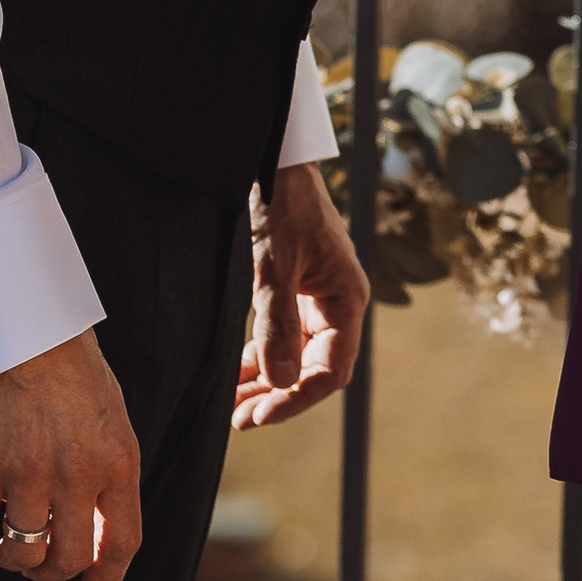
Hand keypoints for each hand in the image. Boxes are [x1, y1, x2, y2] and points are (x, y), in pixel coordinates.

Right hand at [0, 329, 141, 580]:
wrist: (14, 321)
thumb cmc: (66, 366)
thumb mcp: (108, 417)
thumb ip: (108, 472)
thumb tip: (96, 533)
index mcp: (117, 459)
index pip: (122, 543)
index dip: (107, 579)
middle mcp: (75, 473)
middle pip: (67, 559)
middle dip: (53, 572)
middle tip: (40, 562)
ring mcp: (24, 472)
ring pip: (20, 553)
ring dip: (14, 557)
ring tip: (8, 539)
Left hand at [234, 160, 372, 429]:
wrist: (274, 161)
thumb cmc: (279, 206)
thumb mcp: (273, 266)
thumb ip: (276, 325)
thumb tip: (281, 383)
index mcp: (346, 299)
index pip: (330, 370)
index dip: (296, 398)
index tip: (259, 415)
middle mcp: (338, 303)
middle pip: (314, 368)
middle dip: (278, 395)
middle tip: (240, 419)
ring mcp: (319, 297)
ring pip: (297, 355)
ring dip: (268, 381)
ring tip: (235, 406)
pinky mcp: (299, 290)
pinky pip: (286, 335)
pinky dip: (263, 355)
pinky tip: (239, 374)